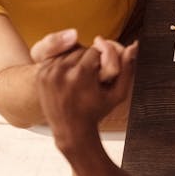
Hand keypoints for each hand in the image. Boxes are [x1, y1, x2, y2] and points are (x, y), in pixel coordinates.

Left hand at [34, 33, 135, 148]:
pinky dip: (64, 62)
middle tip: (92, 76)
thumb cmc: (96, 112)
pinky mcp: (41, 74)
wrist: (70, 130)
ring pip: (68, 51)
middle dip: (89, 59)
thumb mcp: (118, 93)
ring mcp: (48, 72)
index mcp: (80, 74)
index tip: (102, 73)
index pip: (95, 49)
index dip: (102, 59)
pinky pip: (56, 57)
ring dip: (76, 59)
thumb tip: (133, 45)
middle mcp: (61, 71)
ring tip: (81, 77)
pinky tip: (69, 76)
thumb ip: (127, 68)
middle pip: (81, 49)